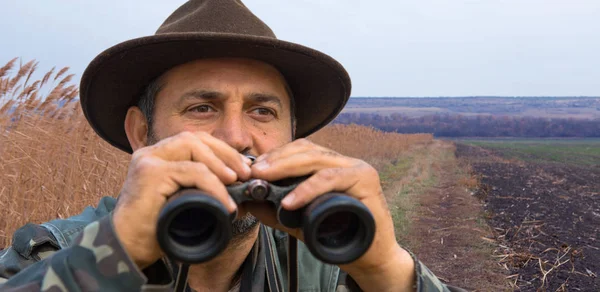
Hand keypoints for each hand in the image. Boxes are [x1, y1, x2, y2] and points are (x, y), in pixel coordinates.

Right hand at [112, 132, 251, 267]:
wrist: (128, 251)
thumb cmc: (157, 230)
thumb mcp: (185, 201)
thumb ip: (201, 185)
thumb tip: (236, 180)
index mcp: (158, 157)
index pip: (194, 140)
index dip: (221, 150)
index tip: (242, 167)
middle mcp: (150, 154)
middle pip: (194, 137)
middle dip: (224, 152)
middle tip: (245, 172)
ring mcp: (148, 161)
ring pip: (193, 148)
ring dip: (220, 164)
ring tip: (236, 182)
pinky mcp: (150, 174)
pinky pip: (191, 171)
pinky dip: (213, 185)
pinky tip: (224, 201)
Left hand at [247, 138, 415, 290]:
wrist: (371, 258)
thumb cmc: (339, 237)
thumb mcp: (302, 222)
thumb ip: (278, 211)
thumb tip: (250, 201)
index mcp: (333, 166)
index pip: (302, 150)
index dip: (277, 155)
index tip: (254, 168)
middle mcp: (346, 163)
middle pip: (307, 150)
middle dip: (277, 160)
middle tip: (254, 172)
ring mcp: (358, 169)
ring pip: (317, 160)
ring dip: (286, 168)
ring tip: (264, 179)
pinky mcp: (366, 181)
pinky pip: (331, 179)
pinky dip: (308, 189)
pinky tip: (290, 200)